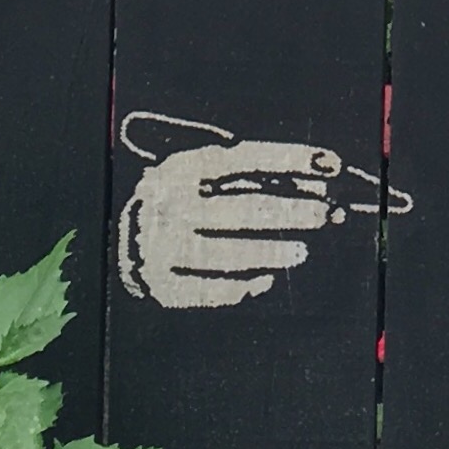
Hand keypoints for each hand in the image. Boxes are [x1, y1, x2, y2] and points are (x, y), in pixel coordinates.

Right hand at [115, 137, 343, 310]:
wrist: (120, 239)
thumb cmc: (179, 199)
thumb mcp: (200, 174)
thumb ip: (246, 175)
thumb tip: (313, 179)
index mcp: (182, 167)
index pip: (245, 158)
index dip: (289, 158)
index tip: (328, 164)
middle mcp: (171, 204)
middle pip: (242, 208)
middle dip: (289, 212)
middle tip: (322, 215)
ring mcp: (163, 247)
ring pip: (228, 252)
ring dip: (270, 252)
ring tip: (300, 251)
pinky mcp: (161, 284)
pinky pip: (210, 290)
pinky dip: (241, 286)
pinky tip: (266, 280)